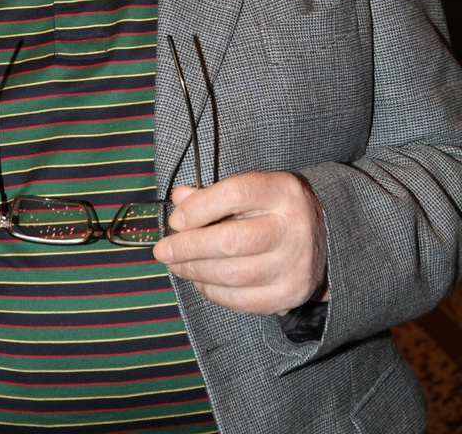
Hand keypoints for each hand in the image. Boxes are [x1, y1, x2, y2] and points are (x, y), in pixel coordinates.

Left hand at [153, 171, 327, 315]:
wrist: (326, 236)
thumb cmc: (276, 208)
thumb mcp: (253, 189)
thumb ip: (214, 193)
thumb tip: (179, 199)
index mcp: (282, 192)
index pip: (235, 195)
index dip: (199, 207)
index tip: (175, 219)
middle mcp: (292, 228)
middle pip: (230, 241)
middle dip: (188, 247)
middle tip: (163, 250)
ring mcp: (294, 265)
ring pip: (233, 274)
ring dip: (195, 271)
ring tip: (177, 264)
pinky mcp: (291, 294)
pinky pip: (242, 301)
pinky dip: (213, 292)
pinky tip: (199, 281)